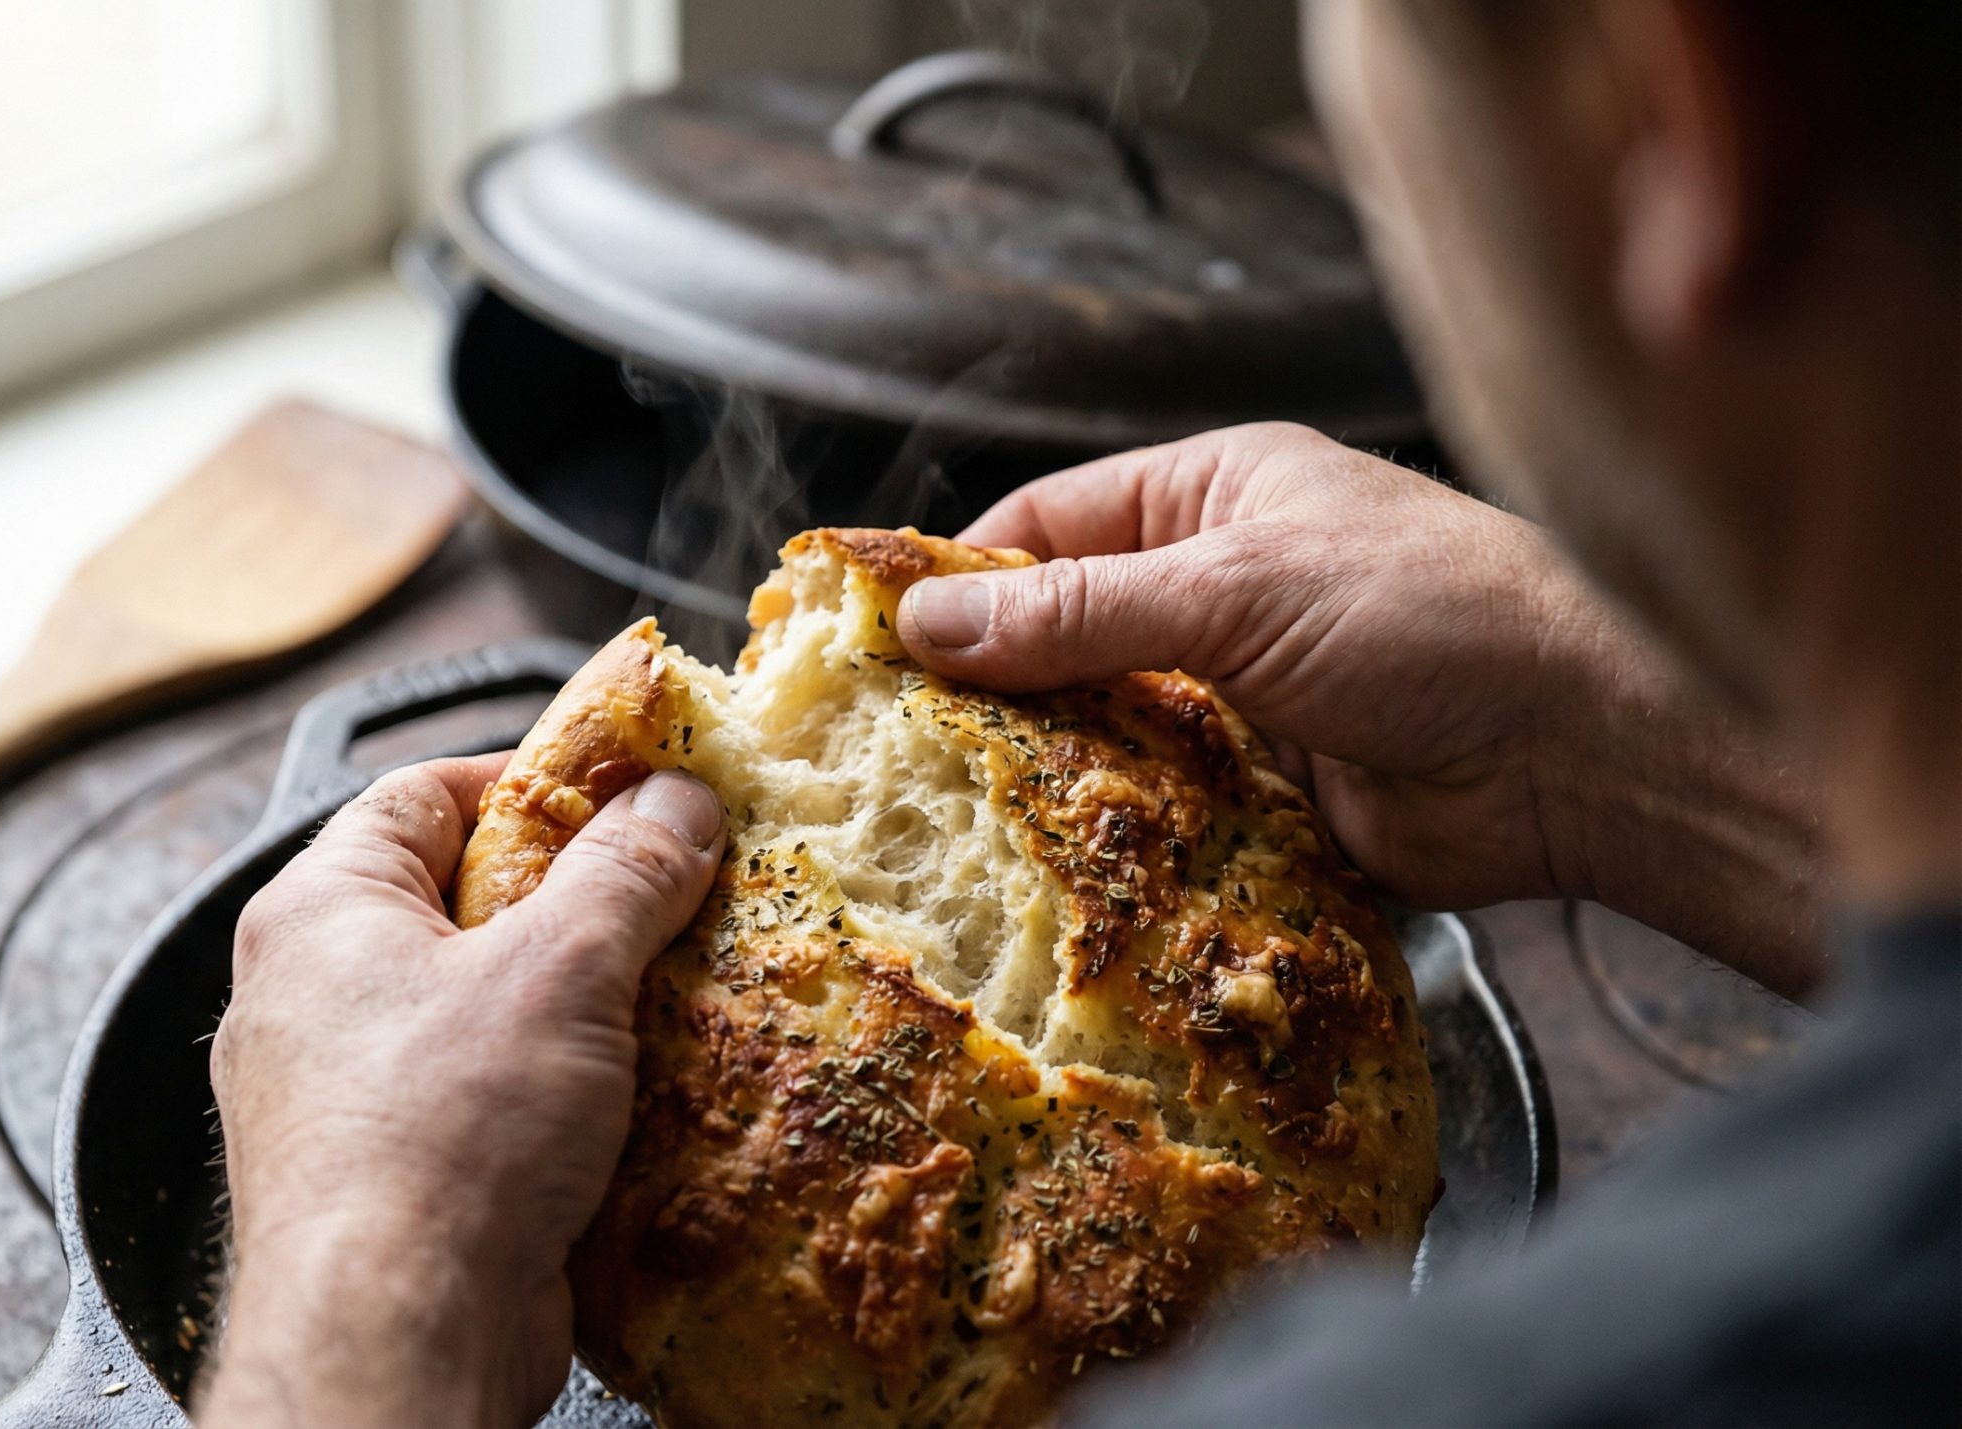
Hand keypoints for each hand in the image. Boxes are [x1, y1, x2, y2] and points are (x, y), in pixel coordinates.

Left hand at [199, 755, 721, 1428]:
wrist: (396, 1337)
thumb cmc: (436, 1142)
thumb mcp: (560, 970)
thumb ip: (626, 870)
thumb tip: (674, 801)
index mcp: (319, 911)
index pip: (424, 793)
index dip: (531, 780)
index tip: (625, 790)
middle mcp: (310, 995)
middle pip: (460, 903)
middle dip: (572, 903)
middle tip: (665, 897)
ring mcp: (344, 1095)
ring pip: (480, 1012)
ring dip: (576, 1009)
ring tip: (668, 998)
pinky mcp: (391, 1181)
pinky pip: (486, 1104)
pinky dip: (559, 1098)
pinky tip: (634, 1103)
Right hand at [898, 423, 1824, 993]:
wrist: (1585, 753)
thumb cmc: (1432, 618)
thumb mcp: (1231, 591)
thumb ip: (1073, 613)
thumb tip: (924, 623)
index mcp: (1212, 499)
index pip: (1043, 524)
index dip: (955, 578)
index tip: (866, 638)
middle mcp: (1219, 591)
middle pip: (1061, 636)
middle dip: (986, 689)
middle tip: (884, 748)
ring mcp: (1242, 699)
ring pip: (1102, 734)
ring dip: (1045, 772)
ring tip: (941, 817)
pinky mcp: (1265, 797)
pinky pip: (1157, 814)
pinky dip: (1110, 838)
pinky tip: (1043, 869)